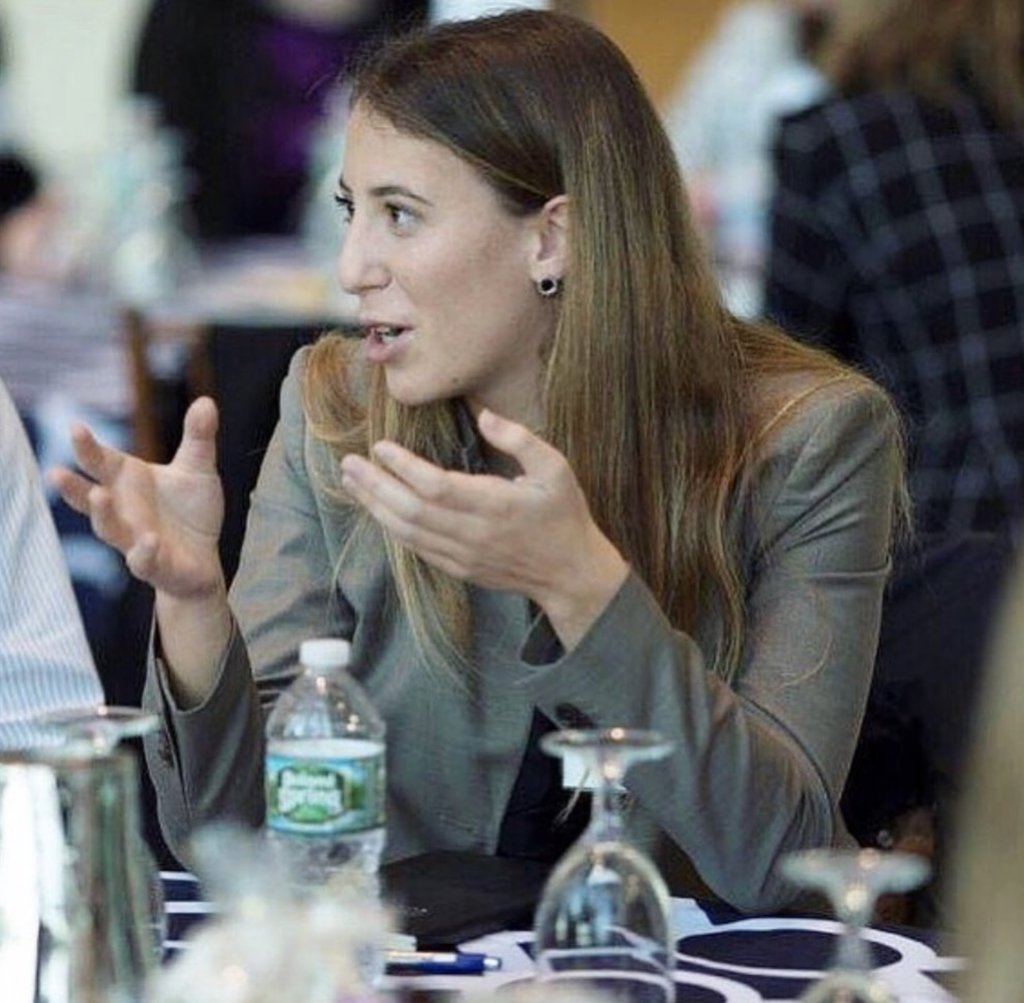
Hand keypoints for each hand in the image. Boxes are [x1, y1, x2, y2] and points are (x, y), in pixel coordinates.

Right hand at [49, 397, 225, 600]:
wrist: (203, 561)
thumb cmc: (191, 513)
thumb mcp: (198, 471)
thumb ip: (198, 439)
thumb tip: (207, 401)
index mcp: (128, 481)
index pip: (100, 462)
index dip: (86, 447)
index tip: (75, 427)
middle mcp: (124, 510)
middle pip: (92, 498)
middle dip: (74, 486)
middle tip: (57, 471)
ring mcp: (134, 540)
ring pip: (109, 530)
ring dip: (103, 514)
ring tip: (99, 495)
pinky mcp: (155, 565)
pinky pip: (144, 561)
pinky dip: (144, 551)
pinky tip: (149, 540)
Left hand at [339, 409, 627, 648]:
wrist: (570, 573)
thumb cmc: (563, 515)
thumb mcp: (555, 468)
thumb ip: (520, 439)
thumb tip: (485, 417)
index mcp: (494, 504)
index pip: (435, 486)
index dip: (403, 467)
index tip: (381, 447)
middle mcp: (473, 533)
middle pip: (410, 510)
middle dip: (375, 486)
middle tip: (349, 464)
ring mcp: (463, 555)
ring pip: (408, 532)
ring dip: (376, 507)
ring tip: (353, 483)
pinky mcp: (459, 569)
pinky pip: (417, 549)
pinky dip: (393, 529)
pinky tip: (379, 510)